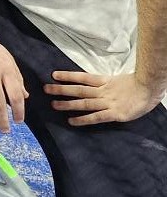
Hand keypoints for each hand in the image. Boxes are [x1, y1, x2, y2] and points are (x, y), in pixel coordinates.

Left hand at [44, 68, 160, 125]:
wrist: (150, 87)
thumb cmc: (138, 84)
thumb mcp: (119, 79)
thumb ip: (108, 82)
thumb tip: (97, 84)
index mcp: (105, 81)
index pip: (82, 77)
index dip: (68, 76)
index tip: (54, 75)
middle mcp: (103, 91)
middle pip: (78, 89)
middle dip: (61, 89)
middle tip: (46, 89)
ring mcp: (108, 102)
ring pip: (84, 103)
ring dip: (68, 104)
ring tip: (53, 104)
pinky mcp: (114, 113)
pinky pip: (96, 117)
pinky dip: (83, 119)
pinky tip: (72, 121)